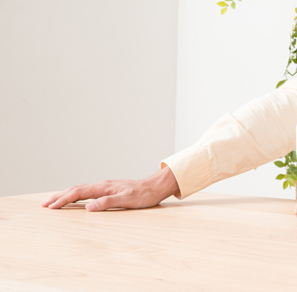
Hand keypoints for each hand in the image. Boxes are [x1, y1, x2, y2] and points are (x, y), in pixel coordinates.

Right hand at [42, 166, 179, 210]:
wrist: (155, 187)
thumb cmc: (143, 195)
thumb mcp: (127, 200)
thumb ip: (108, 203)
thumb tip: (88, 207)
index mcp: (104, 187)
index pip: (78, 193)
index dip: (63, 200)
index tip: (51, 206)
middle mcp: (102, 185)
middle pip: (75, 189)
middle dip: (59, 197)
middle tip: (44, 205)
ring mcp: (105, 186)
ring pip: (80, 189)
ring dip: (66, 195)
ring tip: (54, 201)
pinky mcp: (108, 189)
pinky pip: (87, 191)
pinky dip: (75, 194)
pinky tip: (74, 199)